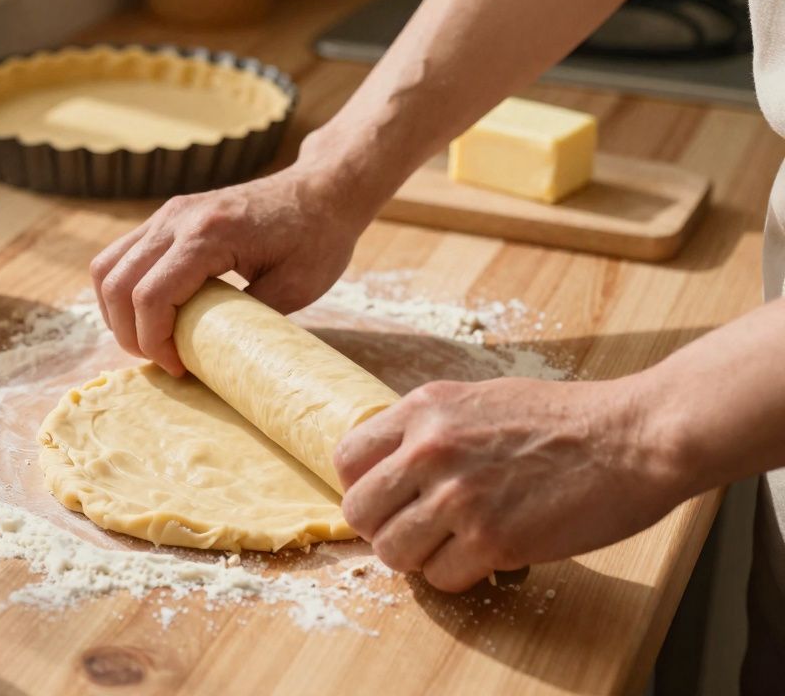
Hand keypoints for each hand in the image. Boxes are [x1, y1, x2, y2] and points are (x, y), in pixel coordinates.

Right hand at [90, 166, 367, 375]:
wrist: (322, 190)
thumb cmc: (318, 238)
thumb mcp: (295, 288)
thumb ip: (246, 319)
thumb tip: (209, 355)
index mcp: (209, 234)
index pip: (150, 296)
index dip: (154, 342)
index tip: (179, 367)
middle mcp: (177, 218)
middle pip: (117, 284)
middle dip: (129, 334)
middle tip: (161, 361)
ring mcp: (167, 213)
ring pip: (106, 266)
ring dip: (116, 312)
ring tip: (148, 341)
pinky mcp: (167, 216)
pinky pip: (120, 255)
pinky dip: (122, 290)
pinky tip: (147, 314)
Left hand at [333, 377, 690, 591]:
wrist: (633, 436)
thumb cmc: (564, 420)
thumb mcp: (479, 400)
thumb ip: (430, 430)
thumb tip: (391, 468)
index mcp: (424, 410)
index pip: (345, 459)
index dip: (361, 487)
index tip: (385, 500)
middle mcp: (431, 450)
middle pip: (358, 511)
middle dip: (382, 528)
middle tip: (414, 531)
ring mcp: (460, 496)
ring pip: (392, 552)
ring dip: (418, 558)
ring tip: (452, 545)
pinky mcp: (493, 539)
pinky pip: (441, 578)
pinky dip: (458, 576)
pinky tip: (485, 556)